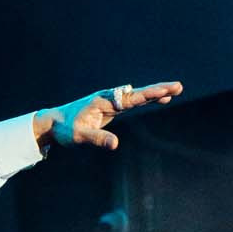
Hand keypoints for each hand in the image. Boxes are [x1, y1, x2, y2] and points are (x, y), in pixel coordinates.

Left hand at [33, 81, 181, 151]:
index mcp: (103, 102)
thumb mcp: (79, 137)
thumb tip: (116, 145)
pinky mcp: (110, 106)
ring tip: (175, 90)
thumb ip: (97, 140)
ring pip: (137, 95)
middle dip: (158, 89)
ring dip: (155, 92)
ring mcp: (110, 100)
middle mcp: (109, 97)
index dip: (149, 94)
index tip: (164, 91)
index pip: (130, 98)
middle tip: (178, 86)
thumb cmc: (66, 130)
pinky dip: (146, 98)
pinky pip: (133, 100)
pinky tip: (159, 99)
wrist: (54, 122)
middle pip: (137, 92)